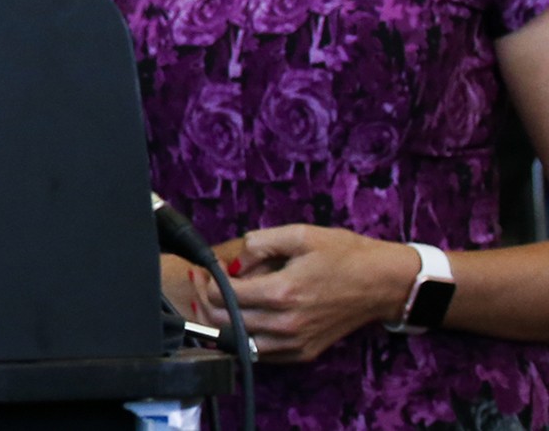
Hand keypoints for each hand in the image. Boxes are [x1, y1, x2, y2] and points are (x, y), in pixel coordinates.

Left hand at [193, 224, 419, 362]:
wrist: (383, 283)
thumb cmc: (345, 255)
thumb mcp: (299, 234)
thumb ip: (258, 244)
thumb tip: (231, 262)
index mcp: (282, 293)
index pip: (221, 296)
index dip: (206, 280)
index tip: (205, 268)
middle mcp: (286, 324)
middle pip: (223, 322)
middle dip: (204, 300)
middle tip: (203, 282)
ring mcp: (296, 343)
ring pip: (238, 343)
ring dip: (221, 322)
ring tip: (219, 299)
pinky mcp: (304, 352)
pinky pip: (261, 354)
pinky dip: (244, 337)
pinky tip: (244, 316)